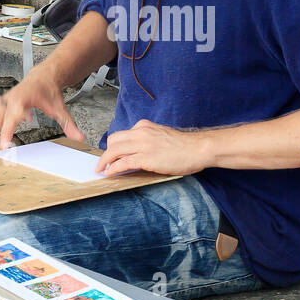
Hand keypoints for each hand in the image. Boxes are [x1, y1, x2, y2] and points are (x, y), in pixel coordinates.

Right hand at [0, 68, 86, 149]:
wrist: (43, 76)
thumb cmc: (49, 91)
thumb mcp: (60, 108)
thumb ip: (68, 124)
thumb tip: (80, 138)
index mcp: (24, 99)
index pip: (14, 117)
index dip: (7, 131)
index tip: (4, 144)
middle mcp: (12, 99)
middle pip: (0, 117)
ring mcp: (6, 100)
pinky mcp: (3, 102)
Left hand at [95, 119, 209, 176]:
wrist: (198, 149)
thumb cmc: (183, 146)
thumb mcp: (161, 136)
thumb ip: (147, 140)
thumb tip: (136, 152)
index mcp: (144, 126)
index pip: (121, 134)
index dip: (114, 146)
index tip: (110, 155)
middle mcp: (141, 132)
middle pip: (113, 141)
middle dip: (106, 153)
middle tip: (104, 163)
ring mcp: (143, 144)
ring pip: (114, 150)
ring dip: (104, 161)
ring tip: (101, 170)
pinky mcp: (146, 158)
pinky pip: (122, 162)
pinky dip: (113, 168)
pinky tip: (109, 173)